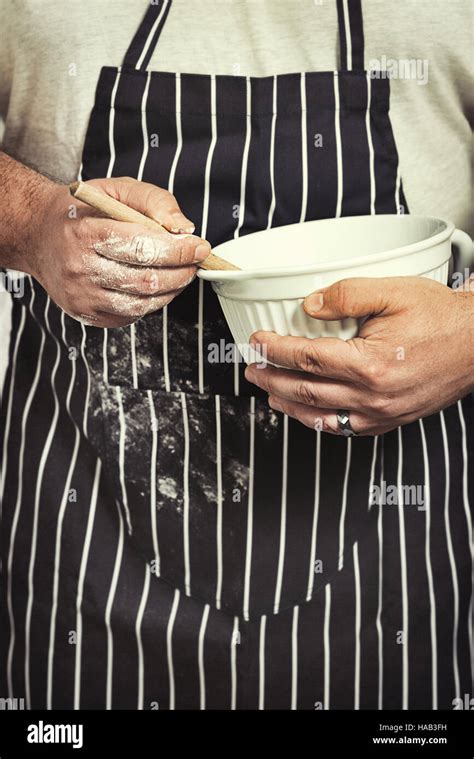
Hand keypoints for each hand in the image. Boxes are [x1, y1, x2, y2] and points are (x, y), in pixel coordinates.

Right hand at [28, 176, 210, 326]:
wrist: (39, 235)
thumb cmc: (83, 211)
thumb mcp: (117, 189)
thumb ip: (155, 202)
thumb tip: (184, 229)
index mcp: (86, 233)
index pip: (143, 247)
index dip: (179, 250)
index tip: (200, 246)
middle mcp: (80, 268)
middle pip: (146, 280)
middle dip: (181, 272)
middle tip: (194, 262)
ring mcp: (81, 296)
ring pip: (142, 303)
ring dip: (171, 290)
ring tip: (179, 273)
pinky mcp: (86, 314)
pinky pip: (131, 316)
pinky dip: (151, 302)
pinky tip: (153, 285)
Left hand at [245, 277, 473, 435]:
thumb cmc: (442, 318)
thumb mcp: (394, 291)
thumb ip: (346, 294)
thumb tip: (308, 307)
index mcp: (368, 363)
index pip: (305, 357)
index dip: (275, 349)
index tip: (258, 341)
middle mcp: (372, 395)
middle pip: (305, 390)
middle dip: (272, 379)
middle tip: (252, 369)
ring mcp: (381, 413)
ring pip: (320, 415)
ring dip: (288, 404)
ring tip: (269, 392)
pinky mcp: (390, 421)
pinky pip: (345, 428)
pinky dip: (319, 422)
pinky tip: (308, 413)